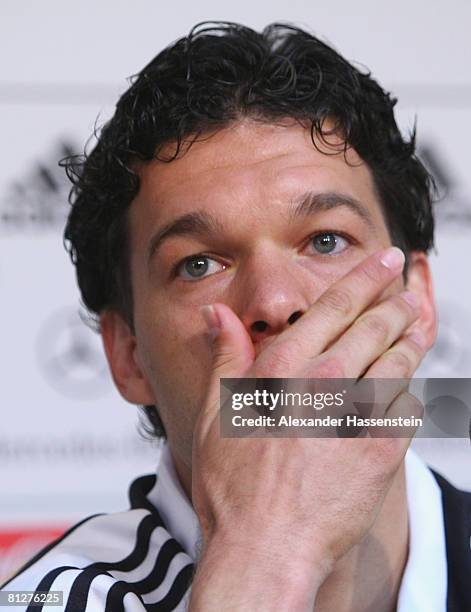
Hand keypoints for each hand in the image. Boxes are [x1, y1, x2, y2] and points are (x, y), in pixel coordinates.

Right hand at [190, 246, 425, 610]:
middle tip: (409, 285)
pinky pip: (408, 403)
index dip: (365, 278)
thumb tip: (217, 313)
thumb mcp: (215, 413)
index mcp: (284, 365)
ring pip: (399, 358)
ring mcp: (359, 411)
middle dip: (396, 299)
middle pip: (375, 324)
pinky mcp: (384, 446)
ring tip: (419, 318)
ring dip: (412, 334)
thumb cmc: (234, 483)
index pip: (336, 305)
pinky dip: (411, 386)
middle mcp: (325, 379)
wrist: (268, 544)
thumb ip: (225, 356)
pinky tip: (410, 381)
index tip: (385, 260)